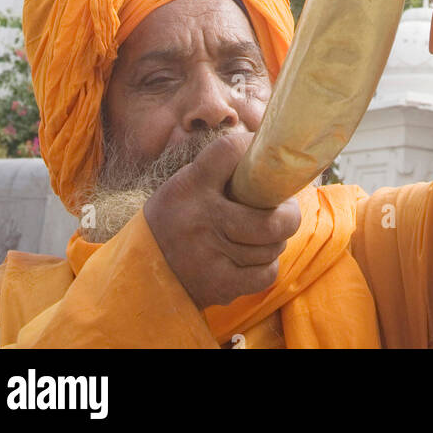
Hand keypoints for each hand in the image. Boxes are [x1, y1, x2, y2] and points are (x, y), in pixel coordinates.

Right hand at [143, 129, 300, 310]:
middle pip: (269, 218)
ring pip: (271, 246)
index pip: (229, 152)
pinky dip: (268, 264)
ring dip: (277, 239)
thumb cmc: (177, 217)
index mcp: (191, 184)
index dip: (253, 147)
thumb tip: (271, 151)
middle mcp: (201, 217)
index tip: (268, 154)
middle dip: (289, 214)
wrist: (143, 272)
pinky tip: (255, 257)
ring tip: (267, 233)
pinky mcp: (219, 284)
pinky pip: (266, 273)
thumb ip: (222, 169)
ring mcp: (210, 254)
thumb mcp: (188, 183)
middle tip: (287, 209)